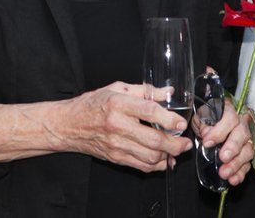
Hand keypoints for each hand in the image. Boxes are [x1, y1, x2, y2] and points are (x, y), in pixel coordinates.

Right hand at [61, 81, 191, 171]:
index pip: (149, 111)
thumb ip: (144, 91)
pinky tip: (164, 159)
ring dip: (169, 156)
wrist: (68, 125)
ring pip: (150, 156)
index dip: (169, 119)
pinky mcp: (115, 157)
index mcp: (118, 104)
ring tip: (177, 149)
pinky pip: (141, 166)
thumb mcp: (116, 88)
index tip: (181, 123)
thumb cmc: (92, 104)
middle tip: (186, 142)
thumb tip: (168, 93)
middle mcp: (117, 125)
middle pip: (154, 140)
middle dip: (175, 144)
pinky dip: (156, 165)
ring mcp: (116, 144)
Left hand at [193, 97, 252, 185]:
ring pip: (248, 150)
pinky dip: (240, 173)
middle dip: (233, 147)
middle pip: (242, 134)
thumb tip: (207, 132)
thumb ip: (203, 123)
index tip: (207, 141)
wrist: (209, 124)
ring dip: (236, 163)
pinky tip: (233, 179)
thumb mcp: (200, 116)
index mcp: (229, 110)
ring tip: (225, 173)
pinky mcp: (246, 153)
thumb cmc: (206, 118)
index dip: (220, 130)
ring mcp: (246, 139)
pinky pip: (247, 164)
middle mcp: (241, 123)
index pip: (230, 118)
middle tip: (223, 157)